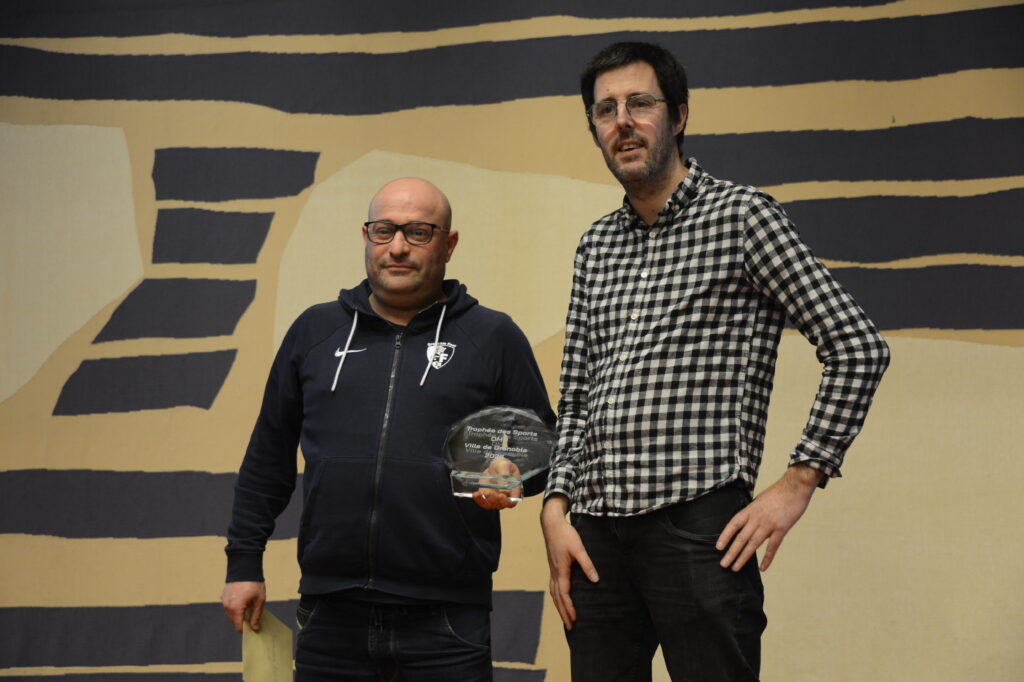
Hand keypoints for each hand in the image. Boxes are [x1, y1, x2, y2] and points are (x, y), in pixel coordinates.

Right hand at [221, 581, 265, 632]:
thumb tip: (254, 628)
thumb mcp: (259, 601)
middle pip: (234, 621)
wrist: (245, 567)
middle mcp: (227, 606)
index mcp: (235, 608)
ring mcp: (224, 600)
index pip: (238, 626)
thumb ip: (256, 616)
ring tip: (248, 608)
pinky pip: (228, 605)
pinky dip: (234, 607)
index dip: (245, 630)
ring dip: (238, 614)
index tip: (252, 630)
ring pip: (230, 613)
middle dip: (242, 621)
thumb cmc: (254, 584)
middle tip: (252, 618)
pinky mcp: (224, 595)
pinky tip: (243, 601)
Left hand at [472, 457, 520, 509]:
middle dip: (494, 500)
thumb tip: (503, 487)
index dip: (507, 501)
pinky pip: (482, 501)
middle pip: (501, 505)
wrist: (494, 466)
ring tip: (481, 493)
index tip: (501, 495)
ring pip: (491, 505)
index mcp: (513, 490)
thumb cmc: (503, 465)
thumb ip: (504, 474)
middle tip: (489, 492)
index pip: (512, 501)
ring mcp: (496, 498)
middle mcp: (505, 497)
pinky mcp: (487, 496)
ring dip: (485, 500)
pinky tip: (475, 494)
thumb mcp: (504, 465)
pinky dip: (478, 499)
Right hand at [541, 495, 597, 629]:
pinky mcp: (553, 567)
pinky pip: (553, 586)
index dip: (569, 608)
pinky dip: (556, 597)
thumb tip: (595, 580)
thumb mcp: (579, 549)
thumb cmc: (565, 535)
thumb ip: (587, 564)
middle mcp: (554, 573)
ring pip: (554, 593)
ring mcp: (552, 570)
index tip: (574, 619)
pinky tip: (560, 598)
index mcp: (561, 571)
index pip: (564, 595)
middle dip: (563, 613)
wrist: (551, 524)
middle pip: (557, 598)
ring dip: (559, 606)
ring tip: (564, 617)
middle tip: (569, 627)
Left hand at [716, 465, 822, 571]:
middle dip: (731, 552)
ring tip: (735, 568)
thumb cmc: (778, 492)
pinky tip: (762, 568)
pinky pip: (773, 547)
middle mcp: (757, 518)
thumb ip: (753, 512)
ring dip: (743, 557)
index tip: (718, 547)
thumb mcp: (759, 499)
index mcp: (750, 509)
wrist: (795, 487)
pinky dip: (767, 558)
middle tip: (723, 564)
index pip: (733, 524)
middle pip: (741, 538)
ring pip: (753, 544)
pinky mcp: (781, 529)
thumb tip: (747, 522)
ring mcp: (769, 524)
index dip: (725, 536)